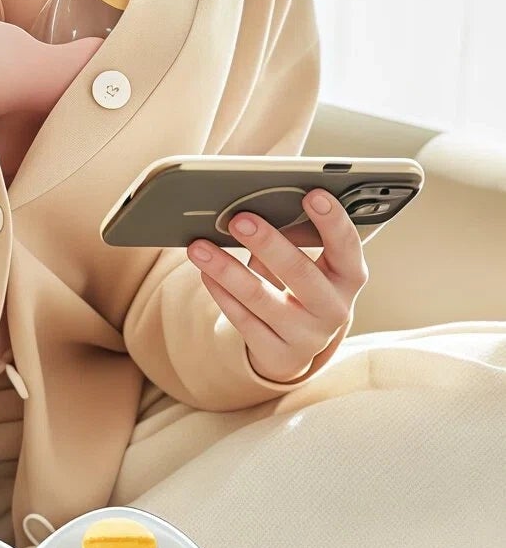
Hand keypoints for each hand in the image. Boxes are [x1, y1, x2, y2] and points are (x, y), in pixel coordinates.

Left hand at [186, 190, 368, 382]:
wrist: (298, 345)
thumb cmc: (303, 285)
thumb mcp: (310, 263)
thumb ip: (293, 237)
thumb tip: (255, 208)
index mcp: (348, 277)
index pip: (347, 246)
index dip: (333, 221)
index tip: (313, 194)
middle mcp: (334, 309)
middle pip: (301, 274)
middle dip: (269, 244)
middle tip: (239, 219)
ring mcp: (306, 336)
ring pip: (261, 299)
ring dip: (227, 269)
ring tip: (199, 246)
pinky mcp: (277, 353)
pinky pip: (243, 320)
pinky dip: (221, 293)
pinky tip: (204, 273)